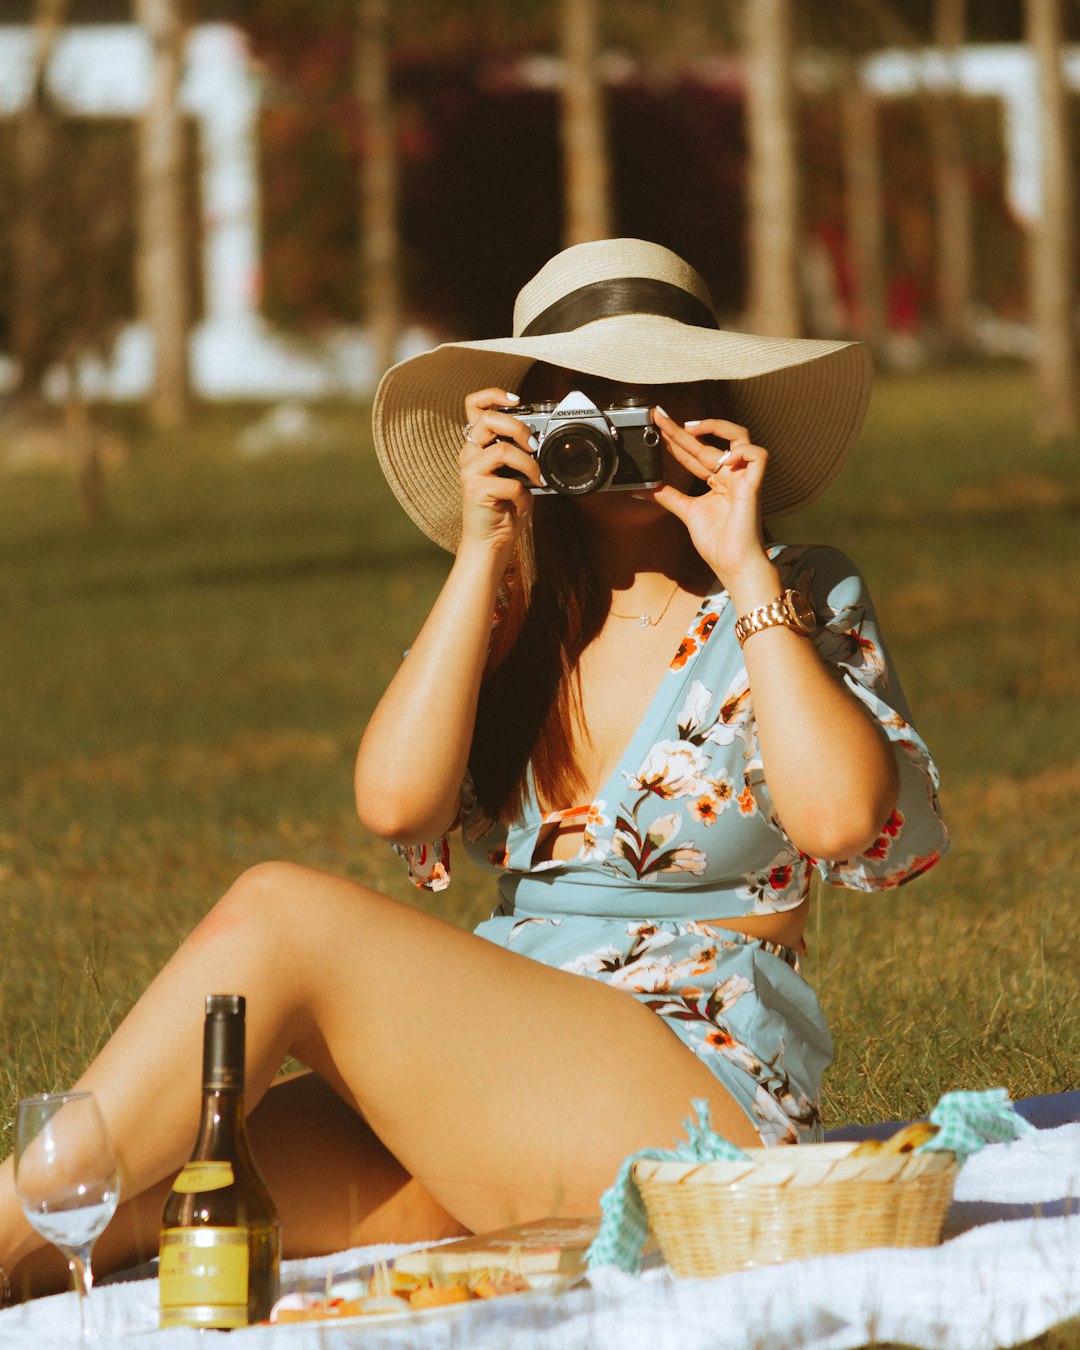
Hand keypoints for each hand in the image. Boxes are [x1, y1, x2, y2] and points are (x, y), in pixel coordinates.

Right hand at [458, 389, 540, 558]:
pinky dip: (522, 494)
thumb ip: (522, 455)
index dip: (493, 395)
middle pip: (487, 419)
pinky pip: (509, 482)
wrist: (492, 541)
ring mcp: (470, 471)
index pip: (474, 406)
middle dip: (517, 427)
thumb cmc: (505, 507)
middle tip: (533, 445)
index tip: (517, 400)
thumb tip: (542, 442)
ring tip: (537, 478)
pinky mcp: (476, 489)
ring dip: (528, 464)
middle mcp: (470, 454)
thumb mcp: (516, 474)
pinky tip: (520, 504)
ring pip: (501, 449)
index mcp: (478, 445)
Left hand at [647, 409, 773, 591]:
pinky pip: (759, 456)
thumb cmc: (718, 543)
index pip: (694, 452)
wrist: (733, 564)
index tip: (656, 425)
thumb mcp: (686, 512)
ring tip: (691, 427)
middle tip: (659, 416)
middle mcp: (731, 475)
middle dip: (682, 428)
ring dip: (717, 427)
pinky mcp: (754, 486)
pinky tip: (724, 459)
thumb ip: (666, 496)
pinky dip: (743, 452)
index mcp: (717, 480)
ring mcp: (744, 478)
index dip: (675, 439)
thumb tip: (640, 489)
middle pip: (707, 442)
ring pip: (740, 437)